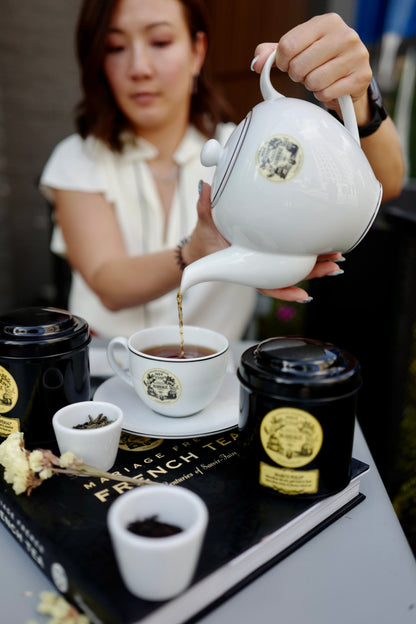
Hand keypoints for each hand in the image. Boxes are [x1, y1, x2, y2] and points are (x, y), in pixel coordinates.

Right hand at [184, 182, 343, 302]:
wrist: (202, 248)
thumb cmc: (204, 240)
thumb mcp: (203, 224)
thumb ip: (204, 207)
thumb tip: (206, 188)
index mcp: (243, 265)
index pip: (265, 283)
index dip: (285, 291)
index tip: (304, 295)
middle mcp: (258, 265)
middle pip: (287, 274)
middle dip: (312, 273)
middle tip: (332, 267)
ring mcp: (266, 259)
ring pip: (294, 266)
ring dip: (317, 264)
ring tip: (337, 259)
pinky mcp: (271, 251)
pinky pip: (291, 257)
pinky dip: (310, 255)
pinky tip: (327, 251)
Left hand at [252, 13, 371, 122]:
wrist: (351, 76)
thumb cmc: (321, 60)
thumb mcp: (298, 50)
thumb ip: (273, 53)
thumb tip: (256, 63)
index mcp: (327, 22)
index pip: (288, 45)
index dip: (281, 61)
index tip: (287, 64)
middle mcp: (345, 35)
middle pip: (299, 65)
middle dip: (297, 75)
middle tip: (305, 73)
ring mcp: (356, 56)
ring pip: (313, 81)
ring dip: (310, 86)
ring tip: (318, 79)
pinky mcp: (361, 77)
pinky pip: (326, 93)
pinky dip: (323, 95)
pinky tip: (329, 87)